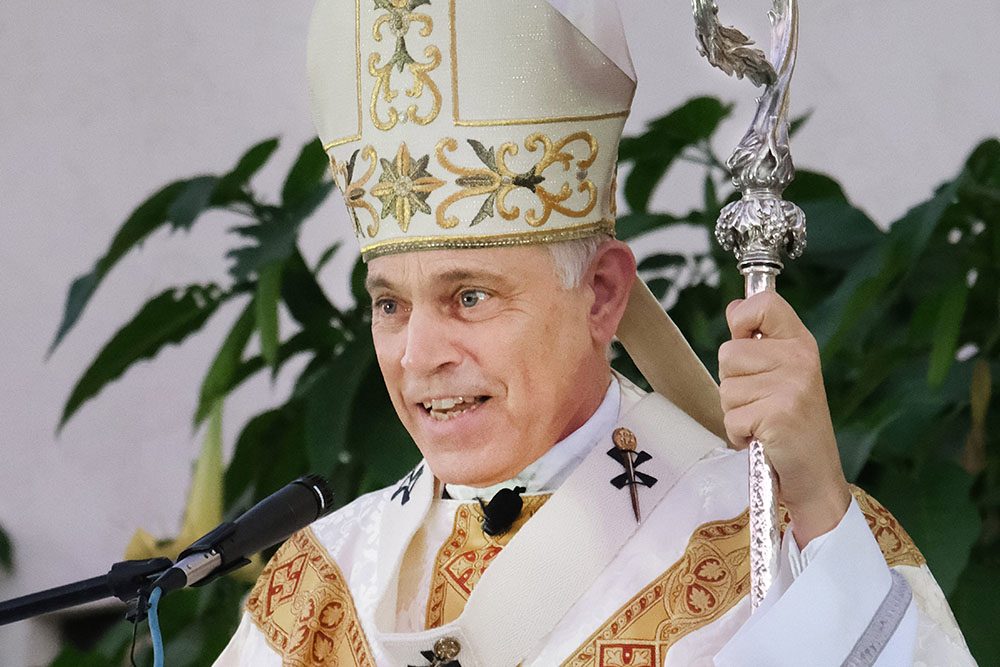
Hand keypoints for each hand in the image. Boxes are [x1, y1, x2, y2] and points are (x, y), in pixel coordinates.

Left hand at [718, 291, 850, 546]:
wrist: (815, 476)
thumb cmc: (792, 425)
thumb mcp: (784, 374)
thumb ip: (759, 341)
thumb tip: (734, 308)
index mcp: (801, 344)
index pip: (764, 304)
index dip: (743, 318)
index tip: (747, 340)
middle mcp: (799, 360)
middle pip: (728, 352)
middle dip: (734, 383)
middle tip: (762, 403)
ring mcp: (790, 387)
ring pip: (725, 387)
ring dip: (736, 410)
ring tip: (764, 420)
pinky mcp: (778, 415)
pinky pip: (730, 416)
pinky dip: (739, 433)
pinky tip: (763, 438)